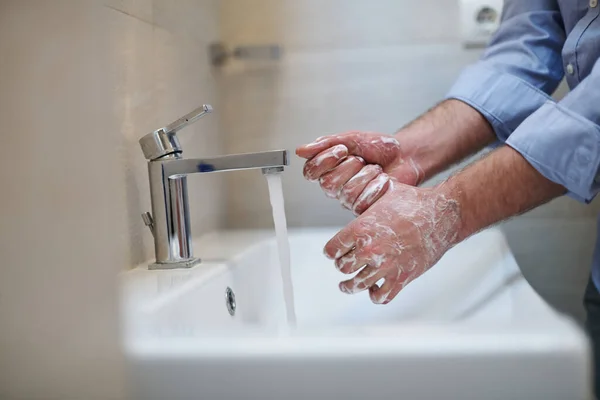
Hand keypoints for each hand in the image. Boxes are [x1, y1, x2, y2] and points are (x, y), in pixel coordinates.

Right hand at [296, 132, 422, 214]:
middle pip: (327, 184)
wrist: (405, 156)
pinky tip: (383, 181)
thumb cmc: (379, 147)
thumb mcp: (352, 138)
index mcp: (329, 168)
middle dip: (349, 167)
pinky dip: (376, 187)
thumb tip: (300, 150)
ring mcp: (349, 199)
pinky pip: (362, 203)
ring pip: (346, 193)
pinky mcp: (364, 209)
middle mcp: (335, 186)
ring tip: (375, 169)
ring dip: (365, 175)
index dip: (324, 161)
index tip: (342, 150)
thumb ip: (326, 143)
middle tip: (361, 159)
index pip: (310, 171)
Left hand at [323, 179, 460, 303]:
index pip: (332, 249)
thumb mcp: (383, 193)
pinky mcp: (402, 278)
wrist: (442, 215)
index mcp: (361, 229)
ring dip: (349, 286)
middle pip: (343, 267)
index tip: (333, 253)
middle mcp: (370, 249)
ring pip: (357, 284)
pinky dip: (375, 295)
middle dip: (342, 266)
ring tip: (346, 285)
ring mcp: (385, 265)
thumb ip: (366, 200)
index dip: (331, 251)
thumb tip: (356, 194)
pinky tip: (374, 290)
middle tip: (344, 265)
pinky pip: (381, 296)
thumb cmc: (415, 201)